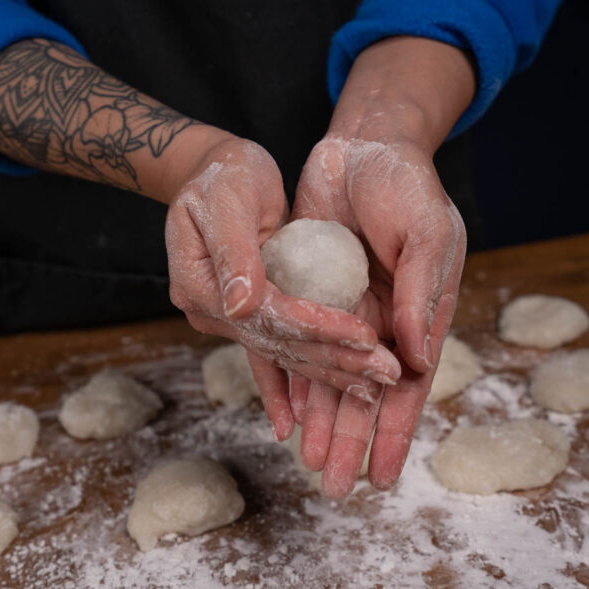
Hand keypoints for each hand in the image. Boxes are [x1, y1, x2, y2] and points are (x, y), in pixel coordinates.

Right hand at [164, 137, 400, 439]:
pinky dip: (297, 381)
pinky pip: (278, 352)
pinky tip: (310, 417)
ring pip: (286, 353)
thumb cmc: (221, 175)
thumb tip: (243, 305)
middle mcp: (215, 313)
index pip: (269, 315)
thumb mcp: (224, 200)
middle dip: (336, 360)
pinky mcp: (252, 315)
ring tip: (377, 387)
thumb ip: (233, 251)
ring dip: (331, 372)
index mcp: (202, 287)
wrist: (212, 171)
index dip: (317, 328)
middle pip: (281, 344)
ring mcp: (231, 319)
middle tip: (387, 374)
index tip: (364, 336)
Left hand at [289, 36, 474, 497]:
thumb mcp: (426, 232)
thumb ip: (421, 292)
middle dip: (351, 440)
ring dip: (321, 421)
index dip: (397, 431)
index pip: (409, 385)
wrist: (363, 145)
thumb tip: (419, 358)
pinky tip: (285, 413)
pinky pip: (298, 344)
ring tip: (309, 463)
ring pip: (329, 378)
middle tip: (334, 487)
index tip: (385, 475)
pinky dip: (292, 379)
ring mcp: (344, 311)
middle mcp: (381, 322)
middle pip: (364, 394)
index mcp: (417, 314)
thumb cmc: (407, 185)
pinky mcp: (309, 294)